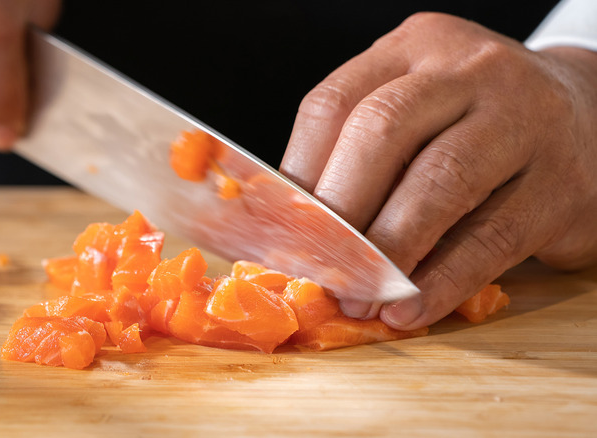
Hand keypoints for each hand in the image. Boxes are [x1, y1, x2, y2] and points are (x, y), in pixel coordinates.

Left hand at [280, 12, 596, 329]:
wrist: (588, 119)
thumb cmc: (475, 126)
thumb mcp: (418, 111)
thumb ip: (359, 154)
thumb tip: (292, 231)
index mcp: (415, 48)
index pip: (334, 104)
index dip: (297, 175)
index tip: (277, 232)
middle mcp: (470, 71)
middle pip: (381, 131)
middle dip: (339, 211)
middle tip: (316, 266)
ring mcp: (523, 120)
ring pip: (440, 182)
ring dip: (388, 250)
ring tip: (359, 296)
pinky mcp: (563, 185)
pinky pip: (492, 238)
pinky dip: (443, 281)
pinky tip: (410, 308)